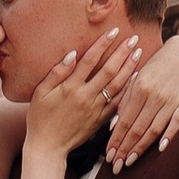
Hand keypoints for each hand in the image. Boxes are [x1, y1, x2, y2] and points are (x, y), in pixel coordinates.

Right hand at [25, 30, 143, 160]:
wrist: (48, 147)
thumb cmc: (40, 118)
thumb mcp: (40, 93)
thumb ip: (56, 73)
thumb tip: (72, 54)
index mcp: (70, 88)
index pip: (90, 60)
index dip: (103, 44)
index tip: (114, 31)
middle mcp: (85, 97)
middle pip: (109, 71)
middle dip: (122, 53)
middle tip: (134, 38)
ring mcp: (95, 109)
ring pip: (117, 86)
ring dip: (129, 68)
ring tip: (139, 53)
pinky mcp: (100, 120)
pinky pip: (118, 102)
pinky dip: (128, 89)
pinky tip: (136, 78)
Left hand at [110, 31, 178, 171]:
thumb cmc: (157, 66)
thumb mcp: (138, 78)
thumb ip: (125, 99)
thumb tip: (114, 125)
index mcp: (139, 88)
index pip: (124, 120)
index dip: (116, 139)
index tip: (108, 155)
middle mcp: (154, 95)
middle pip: (137, 127)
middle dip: (125, 148)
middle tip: (116, 166)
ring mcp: (171, 100)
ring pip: (153, 128)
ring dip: (141, 147)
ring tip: (130, 161)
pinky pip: (176, 121)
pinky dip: (169, 134)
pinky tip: (161, 148)